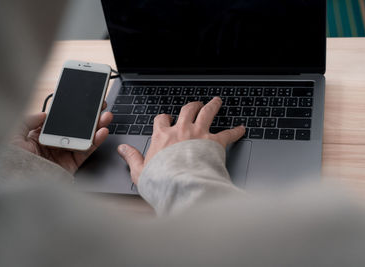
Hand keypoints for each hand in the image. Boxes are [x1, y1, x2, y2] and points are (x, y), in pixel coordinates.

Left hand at [11, 103, 112, 173]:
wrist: (19, 185)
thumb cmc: (12, 163)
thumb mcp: (14, 137)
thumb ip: (27, 122)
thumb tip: (43, 114)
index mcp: (40, 137)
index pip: (60, 121)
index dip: (73, 112)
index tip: (83, 103)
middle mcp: (54, 145)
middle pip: (76, 129)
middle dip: (90, 118)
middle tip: (100, 108)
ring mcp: (64, 155)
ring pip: (85, 138)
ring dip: (97, 127)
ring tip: (105, 117)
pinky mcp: (72, 165)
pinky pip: (86, 152)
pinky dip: (96, 142)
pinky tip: (101, 132)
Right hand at [118, 97, 244, 184]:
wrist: (181, 185)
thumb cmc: (162, 180)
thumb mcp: (140, 171)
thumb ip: (132, 158)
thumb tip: (122, 149)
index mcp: (163, 136)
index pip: (161, 120)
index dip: (164, 118)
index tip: (166, 119)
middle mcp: (181, 130)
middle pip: (186, 110)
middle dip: (191, 105)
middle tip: (195, 104)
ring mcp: (199, 134)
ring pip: (206, 112)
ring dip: (212, 105)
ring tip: (217, 101)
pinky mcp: (214, 142)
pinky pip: (228, 133)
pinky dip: (236, 131)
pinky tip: (242, 128)